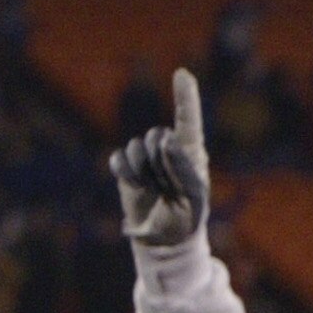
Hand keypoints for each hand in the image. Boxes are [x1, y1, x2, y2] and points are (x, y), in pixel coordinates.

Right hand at [109, 69, 209, 247]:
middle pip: (158, 137)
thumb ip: (183, 167)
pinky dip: (126, 173)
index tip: (182, 74)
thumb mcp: (193, 196)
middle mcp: (170, 148)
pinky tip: (136, 186)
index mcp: (193, 152)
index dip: (185, 96)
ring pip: (137, 149)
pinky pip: (119, 159)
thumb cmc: (186, 217)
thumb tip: (166, 138)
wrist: (164, 237)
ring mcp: (147, 156)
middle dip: (161, 163)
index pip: (189, 120)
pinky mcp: (127, 167)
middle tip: (169, 187)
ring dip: (144, 172)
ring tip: (156, 190)